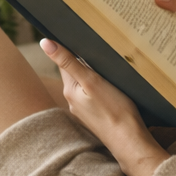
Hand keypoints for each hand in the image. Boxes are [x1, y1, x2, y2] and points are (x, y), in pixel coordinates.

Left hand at [41, 38, 167, 175]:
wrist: (130, 141)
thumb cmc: (114, 110)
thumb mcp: (91, 81)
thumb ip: (69, 62)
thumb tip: (45, 43)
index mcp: (70, 90)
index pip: (65, 61)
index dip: (71, 47)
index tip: (80, 34)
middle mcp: (74, 101)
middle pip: (76, 72)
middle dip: (85, 60)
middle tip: (100, 47)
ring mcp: (85, 110)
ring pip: (87, 84)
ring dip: (94, 74)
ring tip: (108, 65)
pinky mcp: (97, 116)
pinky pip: (96, 95)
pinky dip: (102, 87)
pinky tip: (114, 86)